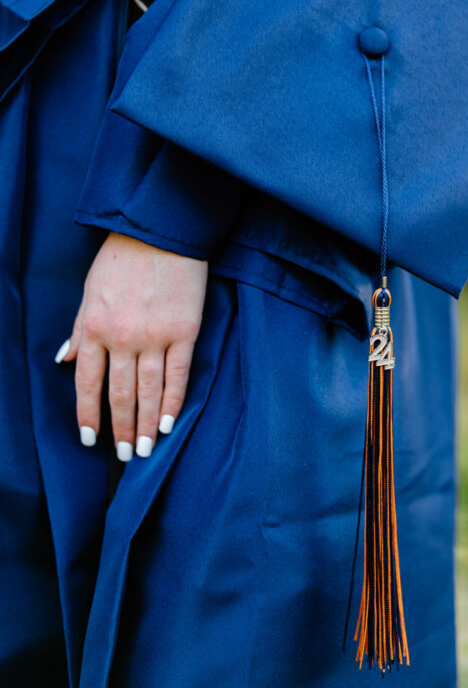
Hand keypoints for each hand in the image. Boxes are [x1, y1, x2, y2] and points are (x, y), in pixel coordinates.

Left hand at [56, 232, 207, 461]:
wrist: (160, 232)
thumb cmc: (122, 258)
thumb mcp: (90, 292)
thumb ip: (79, 330)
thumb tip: (64, 361)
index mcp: (95, 329)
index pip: (88, 384)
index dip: (89, 415)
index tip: (91, 439)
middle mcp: (123, 339)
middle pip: (119, 394)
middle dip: (120, 429)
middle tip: (124, 455)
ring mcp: (155, 337)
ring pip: (148, 391)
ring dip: (145, 424)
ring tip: (145, 449)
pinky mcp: (185, 332)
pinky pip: (178, 375)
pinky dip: (172, 402)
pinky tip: (168, 423)